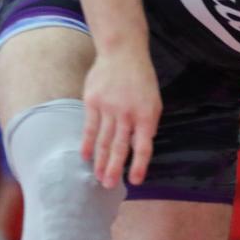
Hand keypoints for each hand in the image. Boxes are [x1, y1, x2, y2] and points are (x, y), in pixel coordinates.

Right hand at [81, 49, 160, 187]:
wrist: (122, 53)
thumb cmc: (141, 80)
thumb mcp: (154, 101)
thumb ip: (147, 124)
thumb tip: (139, 146)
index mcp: (147, 115)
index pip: (143, 146)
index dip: (139, 165)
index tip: (135, 180)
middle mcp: (127, 114)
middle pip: (119, 146)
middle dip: (114, 169)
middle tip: (109, 186)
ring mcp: (108, 108)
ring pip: (102, 140)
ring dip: (99, 161)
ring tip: (98, 177)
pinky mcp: (92, 102)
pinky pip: (89, 127)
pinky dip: (87, 143)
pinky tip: (85, 156)